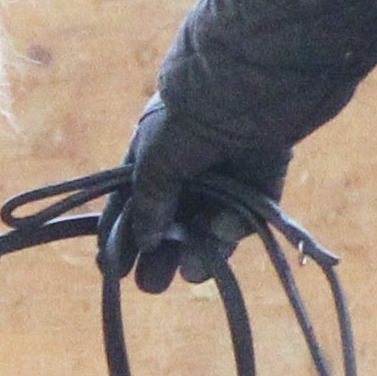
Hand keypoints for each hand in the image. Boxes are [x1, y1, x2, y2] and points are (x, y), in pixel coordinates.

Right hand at [101, 98, 291, 293]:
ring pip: (209, 224)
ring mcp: (227, 175)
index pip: (130, 204)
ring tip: (194, 274)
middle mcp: (189, 167)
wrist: (247, 91)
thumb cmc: (187, 119)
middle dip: (160, 254)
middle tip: (152, 285)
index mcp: (153, 156)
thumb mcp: (152, 160)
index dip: (120, 237)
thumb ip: (148, 203)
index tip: (114, 271)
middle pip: (172, 221)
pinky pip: (246, 215)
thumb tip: (146, 239)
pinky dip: (235, 227)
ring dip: (199, 250)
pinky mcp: (262, 181)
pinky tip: (223, 231)